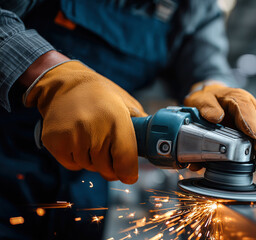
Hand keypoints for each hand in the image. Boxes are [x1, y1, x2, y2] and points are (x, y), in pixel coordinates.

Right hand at [25, 60, 145, 183]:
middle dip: (111, 166)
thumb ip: (140, 125)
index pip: (125, 160)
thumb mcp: (127, 103)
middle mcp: (94, 128)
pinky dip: (77, 159)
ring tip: (92, 139)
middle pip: (107, 168)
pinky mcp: (55, 141)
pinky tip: (78, 140)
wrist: (65, 83)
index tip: (130, 176)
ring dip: (93, 160)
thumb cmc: (101, 96)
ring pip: (89, 166)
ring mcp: (72, 136)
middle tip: (109, 152)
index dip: (129, 173)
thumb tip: (155, 145)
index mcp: (116, 119)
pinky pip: (72, 165)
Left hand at [184, 83, 255, 180]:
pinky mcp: (255, 134)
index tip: (254, 134)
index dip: (250, 121)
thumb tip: (215, 117)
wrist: (209, 101)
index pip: (245, 107)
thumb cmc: (207, 100)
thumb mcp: (201, 99)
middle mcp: (251, 109)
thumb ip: (207, 107)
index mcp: (237, 98)